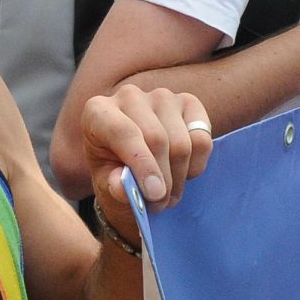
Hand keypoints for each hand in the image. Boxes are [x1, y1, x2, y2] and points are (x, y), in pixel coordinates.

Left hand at [80, 84, 212, 229]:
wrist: (133, 161)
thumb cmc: (114, 171)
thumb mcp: (106, 185)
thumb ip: (113, 186)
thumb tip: (124, 188)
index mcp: (97, 111)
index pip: (125, 133)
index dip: (142, 165)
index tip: (154, 194)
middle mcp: (129, 96)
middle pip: (157, 139)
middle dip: (162, 179)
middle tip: (160, 203)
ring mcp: (161, 96)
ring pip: (182, 143)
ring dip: (179, 178)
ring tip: (168, 195)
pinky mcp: (188, 102)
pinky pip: (202, 139)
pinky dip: (196, 165)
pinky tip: (182, 173)